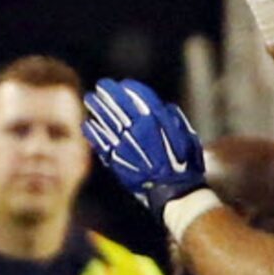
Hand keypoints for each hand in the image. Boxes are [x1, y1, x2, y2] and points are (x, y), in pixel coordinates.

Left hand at [82, 80, 208, 221]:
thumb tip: (162, 106)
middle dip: (110, 94)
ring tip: (89, 99)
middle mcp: (140, 130)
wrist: (173, 190)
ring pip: (108, 121)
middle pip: (120, 106)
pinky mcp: (116, 160)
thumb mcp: (186, 135)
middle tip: (101, 86)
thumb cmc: (183, 163)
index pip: (141, 98)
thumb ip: (172, 119)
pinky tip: (87, 124)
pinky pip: (102, 143)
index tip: (124, 84)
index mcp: (158, 121)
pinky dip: (93, 133)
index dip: (131, 90)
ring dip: (98, 109)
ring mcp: (126, 145)